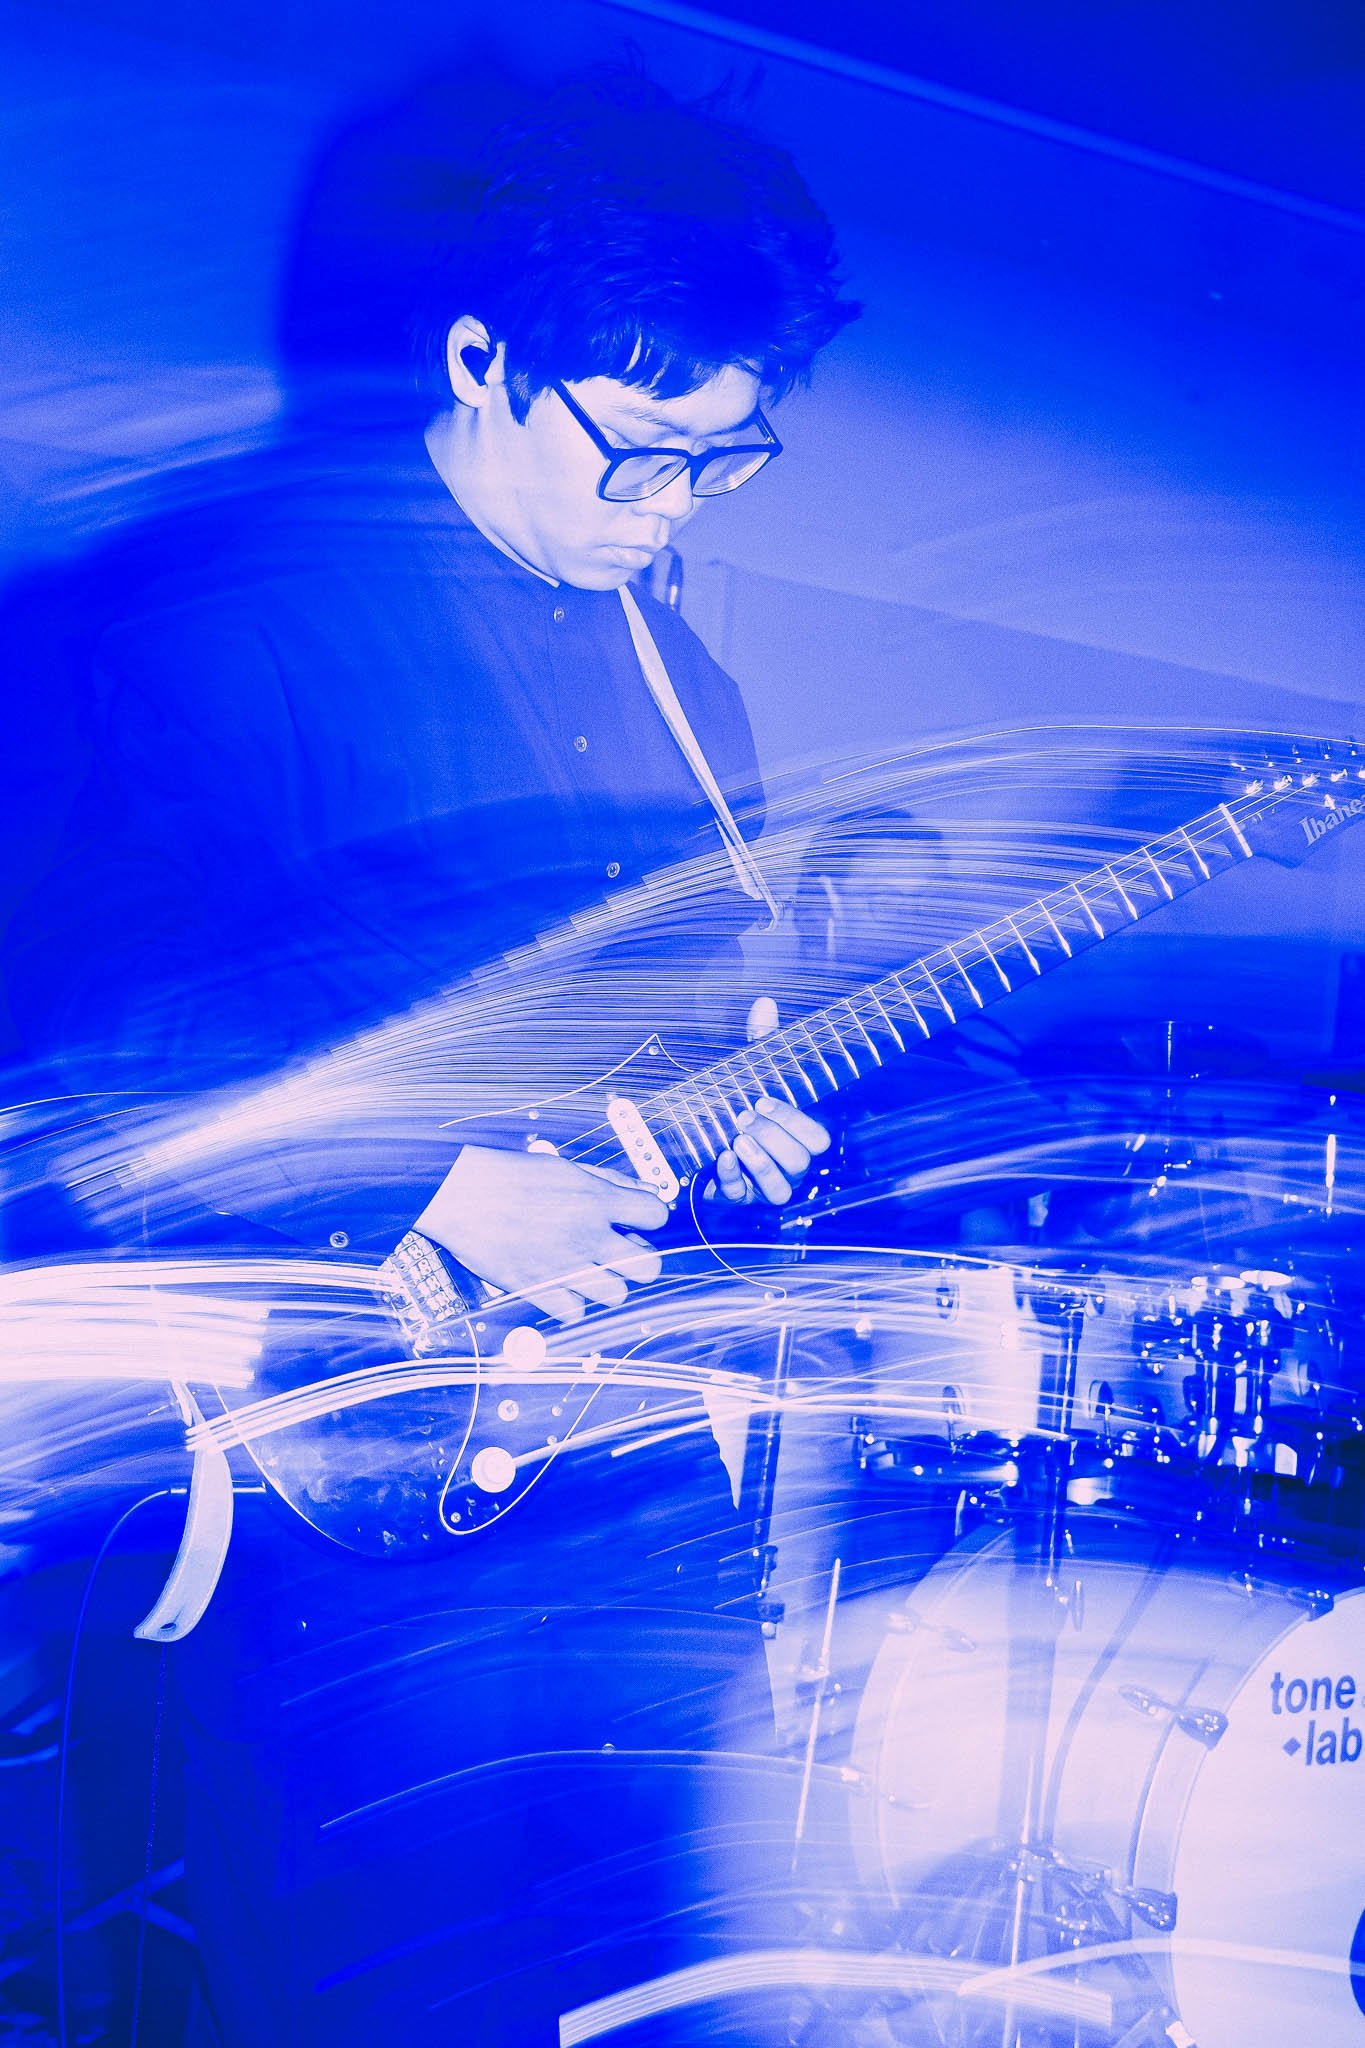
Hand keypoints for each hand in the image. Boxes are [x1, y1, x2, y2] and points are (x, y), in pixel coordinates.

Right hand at [415, 1145, 667, 1324]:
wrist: (461, 1195)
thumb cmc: (508, 1176)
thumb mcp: (565, 1166)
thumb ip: (608, 1179)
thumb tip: (641, 1189)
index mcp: (598, 1199)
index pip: (657, 1215)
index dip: (651, 1219)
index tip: (638, 1222)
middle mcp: (590, 1236)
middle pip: (649, 1267)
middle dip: (641, 1263)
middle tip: (621, 1256)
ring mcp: (567, 1267)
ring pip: (617, 1296)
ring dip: (607, 1286)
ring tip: (588, 1272)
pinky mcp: (541, 1290)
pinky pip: (576, 1314)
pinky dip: (570, 1305)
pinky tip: (560, 1287)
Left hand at [711, 996, 829, 1204]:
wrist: (702, 1139)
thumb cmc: (738, 1105)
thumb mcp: (750, 1074)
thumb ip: (760, 1043)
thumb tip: (765, 1003)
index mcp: (798, 1138)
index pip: (819, 1139)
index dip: (795, 1121)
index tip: (764, 1099)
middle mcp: (789, 1166)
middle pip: (800, 1161)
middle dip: (772, 1137)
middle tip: (742, 1116)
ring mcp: (765, 1185)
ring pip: (779, 1188)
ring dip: (759, 1163)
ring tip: (736, 1139)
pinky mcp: (740, 1199)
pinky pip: (742, 1198)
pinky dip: (732, 1178)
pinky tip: (721, 1158)